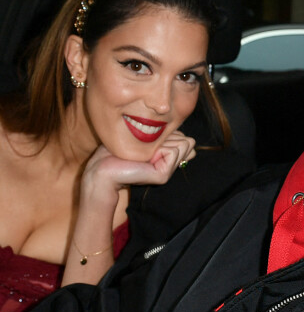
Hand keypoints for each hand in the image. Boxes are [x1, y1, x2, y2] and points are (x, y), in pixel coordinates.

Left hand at [81, 131, 195, 204]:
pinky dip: (160, 149)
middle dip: (169, 137)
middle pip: (188, 141)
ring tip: (146, 153)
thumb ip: (171, 139)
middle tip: (148, 148)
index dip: (171, 134)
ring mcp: (168, 172)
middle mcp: (170, 165)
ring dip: (164, 142)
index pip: (187, 140)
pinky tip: (145, 158)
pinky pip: (173, 151)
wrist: (103, 167)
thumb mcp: (151, 140)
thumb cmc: (121, 150)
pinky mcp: (163, 176)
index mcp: (168, 157)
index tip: (152, 141)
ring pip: (184, 144)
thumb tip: (192, 143)